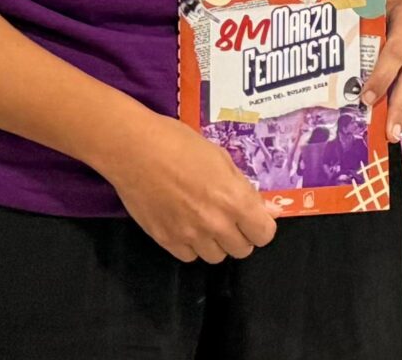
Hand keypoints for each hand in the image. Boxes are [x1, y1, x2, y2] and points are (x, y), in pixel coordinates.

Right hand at [94, 110, 277, 263]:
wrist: (134, 150)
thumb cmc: (180, 144)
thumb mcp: (221, 159)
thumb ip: (244, 189)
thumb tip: (267, 210)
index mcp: (234, 200)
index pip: (264, 234)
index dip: (261, 225)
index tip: (253, 217)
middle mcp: (215, 224)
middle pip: (242, 250)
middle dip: (241, 235)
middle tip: (229, 217)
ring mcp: (189, 235)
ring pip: (216, 257)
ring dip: (216, 242)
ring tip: (205, 221)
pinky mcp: (165, 241)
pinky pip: (189, 256)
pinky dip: (192, 246)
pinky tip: (185, 225)